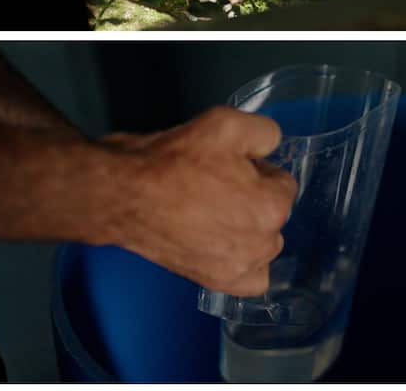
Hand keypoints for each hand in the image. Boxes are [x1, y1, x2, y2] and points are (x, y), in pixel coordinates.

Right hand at [103, 106, 295, 297]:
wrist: (123, 196)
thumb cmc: (172, 161)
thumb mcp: (224, 122)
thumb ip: (264, 133)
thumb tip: (270, 147)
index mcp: (273, 206)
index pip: (281, 181)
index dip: (254, 168)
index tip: (225, 165)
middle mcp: (264, 244)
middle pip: (272, 213)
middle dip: (252, 198)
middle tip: (212, 186)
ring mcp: (240, 268)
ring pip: (261, 242)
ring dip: (245, 230)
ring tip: (208, 214)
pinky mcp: (218, 284)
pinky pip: (251, 277)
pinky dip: (243, 264)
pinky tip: (223, 248)